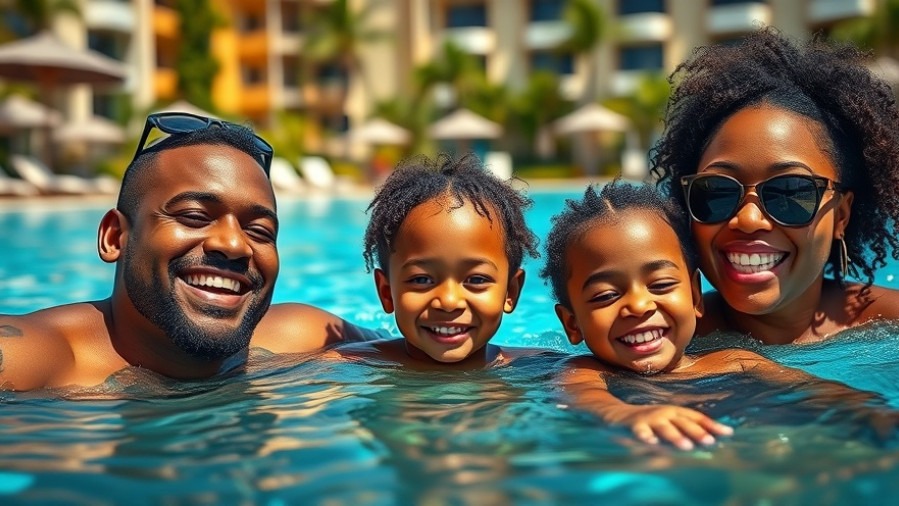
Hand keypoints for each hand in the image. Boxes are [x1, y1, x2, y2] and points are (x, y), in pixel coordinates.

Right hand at [607, 404, 733, 449]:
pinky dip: (646, 436)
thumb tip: (712, 440)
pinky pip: (640, 431)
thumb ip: (686, 430)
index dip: (712, 425)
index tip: (728, 433)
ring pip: (664, 428)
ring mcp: (649, 418)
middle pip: (683, 422)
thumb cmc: (648, 421)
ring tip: (686, 447)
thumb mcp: (669, 422)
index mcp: (675, 412)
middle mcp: (664, 413)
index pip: (697, 417)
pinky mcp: (634, 425)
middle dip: (697, 432)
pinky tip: (651, 443)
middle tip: (709, 442)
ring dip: (676, 436)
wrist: (617, 415)